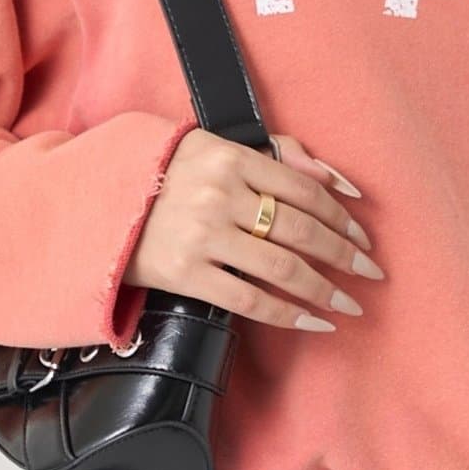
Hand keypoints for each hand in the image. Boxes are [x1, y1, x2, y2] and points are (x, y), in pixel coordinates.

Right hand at [125, 129, 383, 328]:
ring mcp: (201, 236)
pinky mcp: (184, 274)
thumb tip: (338, 181)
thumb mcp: (217, 147)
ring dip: (325, 289)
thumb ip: (281, 154)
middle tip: (371, 273)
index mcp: (231, 157)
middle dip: (344, 255)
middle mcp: (219, 195)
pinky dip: (287, 313)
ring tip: (349, 303)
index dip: (340, 216)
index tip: (363, 238)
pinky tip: (313, 321)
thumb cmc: (168, 174)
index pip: (303, 189)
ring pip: (282, 267)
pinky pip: (249, 299)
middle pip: (301, 230)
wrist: (97, 205)